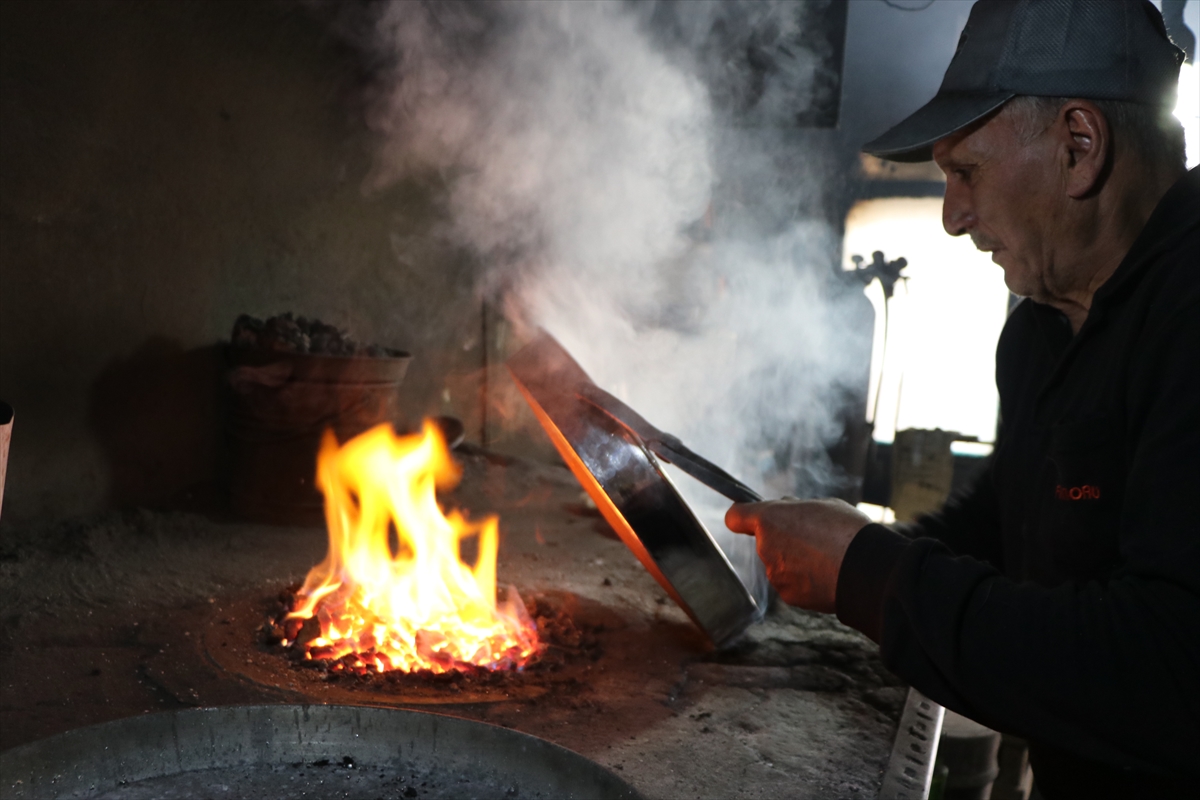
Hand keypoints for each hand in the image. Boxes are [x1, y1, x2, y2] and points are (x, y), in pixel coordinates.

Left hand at [725, 498, 869, 612]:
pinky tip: (826, 574)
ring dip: (795, 559)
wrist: (866, 569)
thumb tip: (786, 508)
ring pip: (780, 562)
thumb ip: (796, 508)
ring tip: (825, 556)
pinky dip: (804, 579)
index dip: (742, 516)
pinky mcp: (788, 595)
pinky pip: (791, 582)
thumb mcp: (822, 505)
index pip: (736, 516)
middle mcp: (765, 547)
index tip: (748, 518)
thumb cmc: (847, 530)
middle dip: (783, 538)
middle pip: (766, 540)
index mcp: (769, 519)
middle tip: (813, 536)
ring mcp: (775, 574)